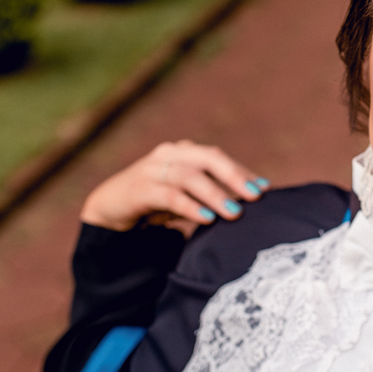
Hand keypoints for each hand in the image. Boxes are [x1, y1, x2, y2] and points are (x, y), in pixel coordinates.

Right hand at [80, 139, 268, 234]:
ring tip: (235, 213)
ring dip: (215, 195)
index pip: (217, 158)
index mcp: (183, 152)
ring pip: (190, 177)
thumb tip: (245, 206)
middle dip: (234, 176)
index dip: (241, 171)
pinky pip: (169, 196)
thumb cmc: (153, 204)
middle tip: (256, 196)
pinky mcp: (138, 189)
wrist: (107, 211)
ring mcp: (152, 169)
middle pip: (207, 158)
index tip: (265, 189)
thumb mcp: (184, 197)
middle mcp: (169, 154)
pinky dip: (190, 207)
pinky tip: (207, 219)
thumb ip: (208, 197)